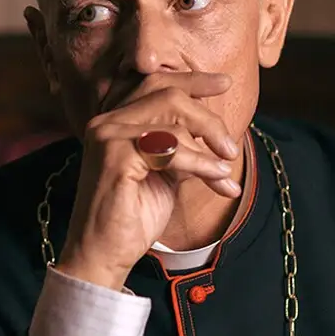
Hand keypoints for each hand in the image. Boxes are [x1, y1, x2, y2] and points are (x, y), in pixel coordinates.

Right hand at [56, 72, 240, 289]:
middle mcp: (106, 122)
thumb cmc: (133, 216)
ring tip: (224, 171)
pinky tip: (217, 180)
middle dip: (209, 119)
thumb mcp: (164, 171)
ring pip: (175, 121)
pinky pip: (172, 150)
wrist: (104, 255)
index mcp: (114, 121)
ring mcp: (108, 137)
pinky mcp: (116, 157)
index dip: (192, 80)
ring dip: (209, 147)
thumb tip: (215, 130)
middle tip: (230, 147)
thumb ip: (179, 144)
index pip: (155, 84)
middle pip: (169, 95)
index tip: (225, 83)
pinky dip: (202, 164)